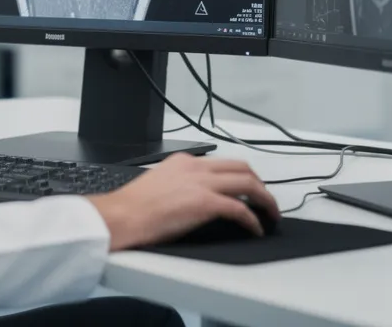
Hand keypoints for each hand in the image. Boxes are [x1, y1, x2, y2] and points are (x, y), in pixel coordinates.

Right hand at [86, 153, 279, 250]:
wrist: (121, 216)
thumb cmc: (131, 207)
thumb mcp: (158, 182)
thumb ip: (178, 184)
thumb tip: (191, 198)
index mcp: (184, 161)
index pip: (222, 163)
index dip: (241, 175)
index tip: (247, 186)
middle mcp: (196, 168)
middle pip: (242, 168)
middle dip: (259, 184)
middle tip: (265, 200)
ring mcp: (202, 184)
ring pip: (248, 183)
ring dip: (265, 199)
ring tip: (270, 214)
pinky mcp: (205, 203)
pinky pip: (240, 209)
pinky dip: (253, 220)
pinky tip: (255, 229)